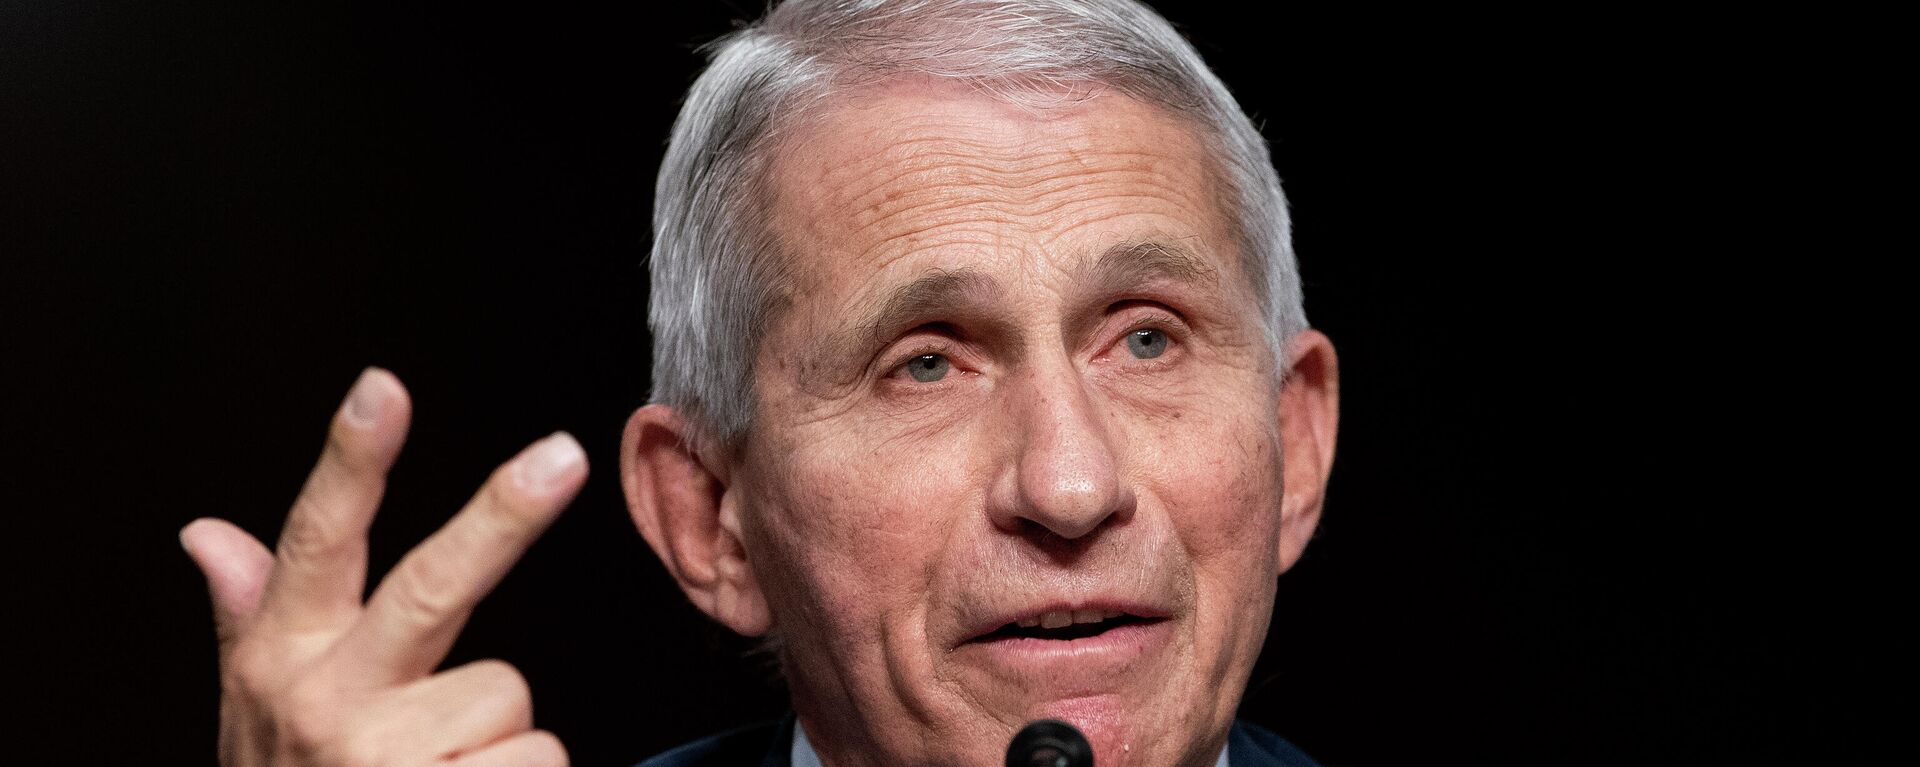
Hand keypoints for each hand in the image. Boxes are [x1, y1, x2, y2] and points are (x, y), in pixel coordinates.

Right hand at [180, 368, 583, 765]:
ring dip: (498, 736)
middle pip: (431, 587)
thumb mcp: (253, 710)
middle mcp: (328, 703)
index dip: (349, 462)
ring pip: (509, 696)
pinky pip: (540, 758)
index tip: (381, 385)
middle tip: (561, 454)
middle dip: (500, 516)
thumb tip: (205, 532)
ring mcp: (384, 759)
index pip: (315, 543)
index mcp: (285, 660)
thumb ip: (246, 615)